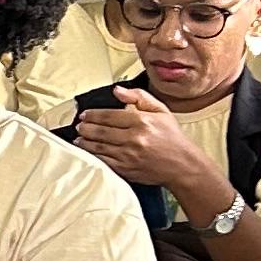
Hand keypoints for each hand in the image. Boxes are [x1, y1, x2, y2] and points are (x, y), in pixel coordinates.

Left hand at [74, 89, 219, 212]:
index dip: (93, 115)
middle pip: (100, 131)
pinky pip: (103, 161)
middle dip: (85, 128)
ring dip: (84, 142)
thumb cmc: (171, 138)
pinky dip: (92, 155)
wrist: (182, 165)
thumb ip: (139, 97)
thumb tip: (117, 90)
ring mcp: (128, 155)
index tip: (85, 115)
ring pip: (98, 147)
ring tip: (79, 138)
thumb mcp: (161, 111)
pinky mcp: (126, 169)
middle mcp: (133, 138)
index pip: (109, 115)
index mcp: (141, 121)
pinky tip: (87, 151)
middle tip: (79, 126)